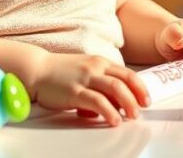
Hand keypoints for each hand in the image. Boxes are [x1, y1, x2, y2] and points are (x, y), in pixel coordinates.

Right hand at [31, 53, 149, 126]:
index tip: (146, 99)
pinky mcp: (74, 91)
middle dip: (138, 96)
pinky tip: (114, 120)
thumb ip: (100, 83)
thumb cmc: (59, 73)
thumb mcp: (85, 71)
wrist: (36, 70)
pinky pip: (97, 101)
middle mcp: (95, 67)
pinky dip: (109, 111)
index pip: (127, 73)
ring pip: (115, 88)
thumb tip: (115, 103)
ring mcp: (85, 78)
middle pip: (125, 80)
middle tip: (142, 109)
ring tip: (132, 116)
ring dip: (128, 103)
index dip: (140, 87)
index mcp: (100, 62)